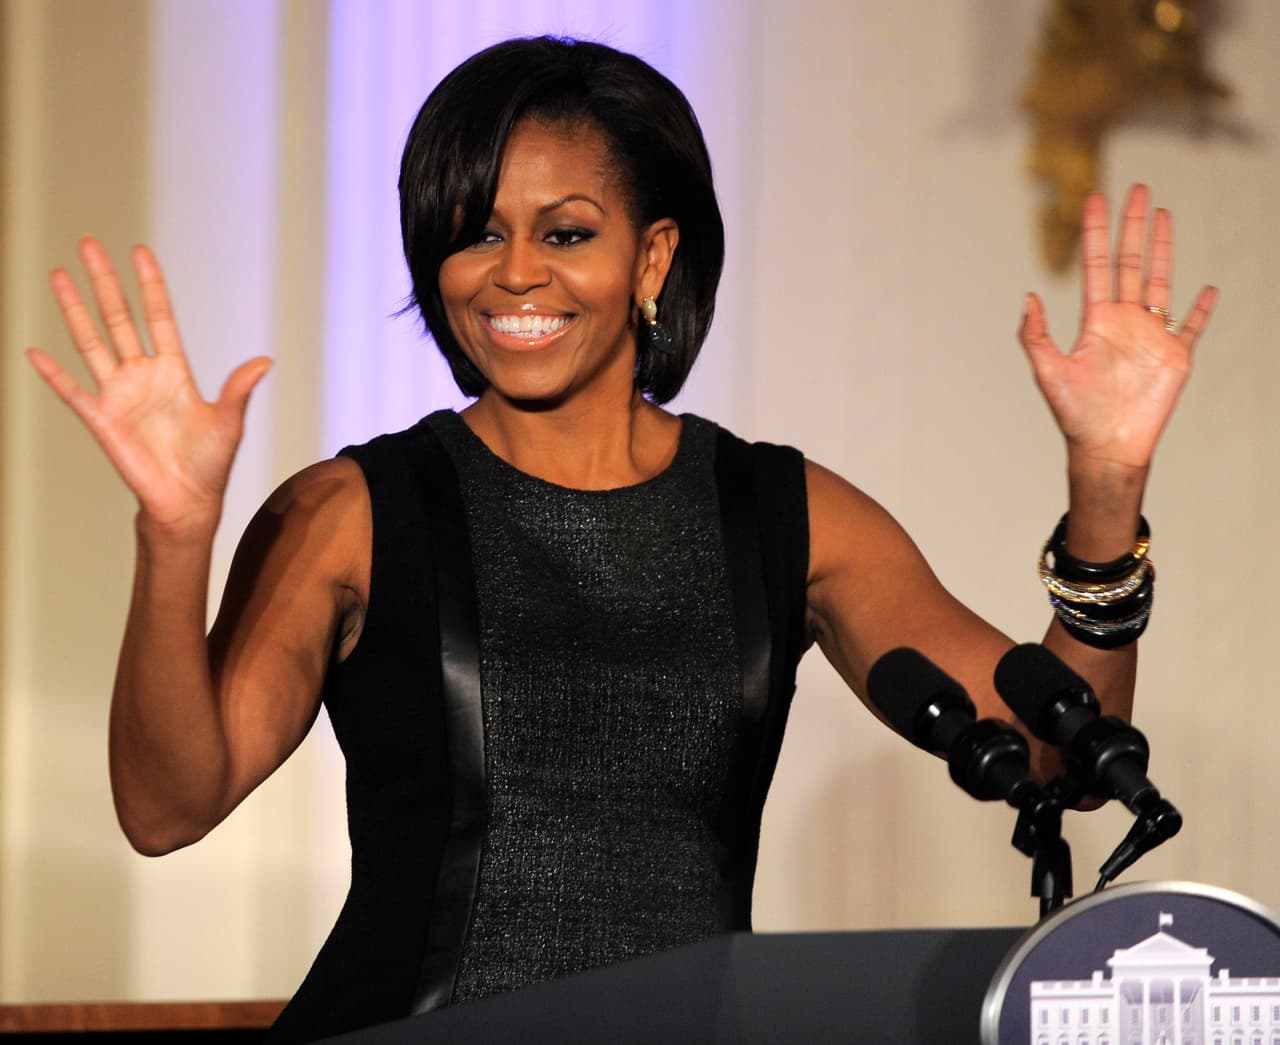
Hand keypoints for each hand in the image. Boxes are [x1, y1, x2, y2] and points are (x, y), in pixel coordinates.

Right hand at [26, 238, 271, 535]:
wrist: (186, 502)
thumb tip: (266, 360)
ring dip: (74, 309)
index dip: (150, 286)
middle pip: (118, 318)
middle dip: (104, 281)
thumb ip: (239, 389)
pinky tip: (34, 351)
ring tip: (60, 275)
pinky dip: (52, 373)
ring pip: (91, 341)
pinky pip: (71, 391)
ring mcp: (118, 394)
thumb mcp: (229, 422)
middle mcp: (142, 375)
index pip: (158, 316)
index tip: (141, 252)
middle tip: (89, 243)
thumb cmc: (209, 463)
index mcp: (174, 370)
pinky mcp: (101, 419)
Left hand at [1019, 184, 1216, 477]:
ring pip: (1161, 282)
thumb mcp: (1048, 371)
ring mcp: (1152, 336)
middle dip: (1133, 226)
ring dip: (1163, 249)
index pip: (1097, 266)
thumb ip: (1034, 335)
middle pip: (1131, 263)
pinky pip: (1193, 326)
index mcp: (1095, 321)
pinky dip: (1203, 309)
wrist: (1105, 447)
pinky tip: (1209, 288)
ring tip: (1164, 214)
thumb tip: (1028, 296)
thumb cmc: (1073, 414)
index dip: (1096, 234)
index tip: (1094, 199)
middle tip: (1137, 189)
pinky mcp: (1177, 357)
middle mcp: (1124, 322)